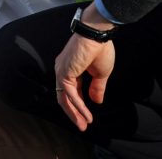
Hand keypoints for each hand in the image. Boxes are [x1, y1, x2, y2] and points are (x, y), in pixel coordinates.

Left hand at [54, 7, 115, 130]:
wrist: (97, 34)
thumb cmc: (100, 48)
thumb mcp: (100, 73)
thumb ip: (97, 88)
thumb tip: (96, 101)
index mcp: (71, 68)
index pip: (71, 91)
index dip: (79, 105)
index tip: (87, 117)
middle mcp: (63, 70)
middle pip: (65, 97)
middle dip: (74, 113)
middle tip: (83, 126)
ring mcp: (61, 71)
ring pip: (65, 98)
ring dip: (75, 113)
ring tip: (84, 124)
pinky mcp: (64, 72)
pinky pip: (69, 93)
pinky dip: (78, 105)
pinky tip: (86, 114)